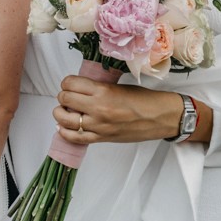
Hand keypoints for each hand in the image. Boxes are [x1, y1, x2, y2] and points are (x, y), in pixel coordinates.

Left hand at [54, 77, 182, 143]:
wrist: (159, 117)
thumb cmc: (144, 100)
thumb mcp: (119, 86)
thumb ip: (98, 88)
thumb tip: (79, 89)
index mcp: (103, 91)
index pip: (70, 83)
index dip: (67, 83)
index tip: (70, 84)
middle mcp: (97, 108)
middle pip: (64, 99)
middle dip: (64, 96)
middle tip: (69, 96)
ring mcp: (98, 125)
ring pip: (64, 119)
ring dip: (61, 113)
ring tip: (66, 111)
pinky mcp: (101, 138)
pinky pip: (74, 137)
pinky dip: (65, 132)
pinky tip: (65, 127)